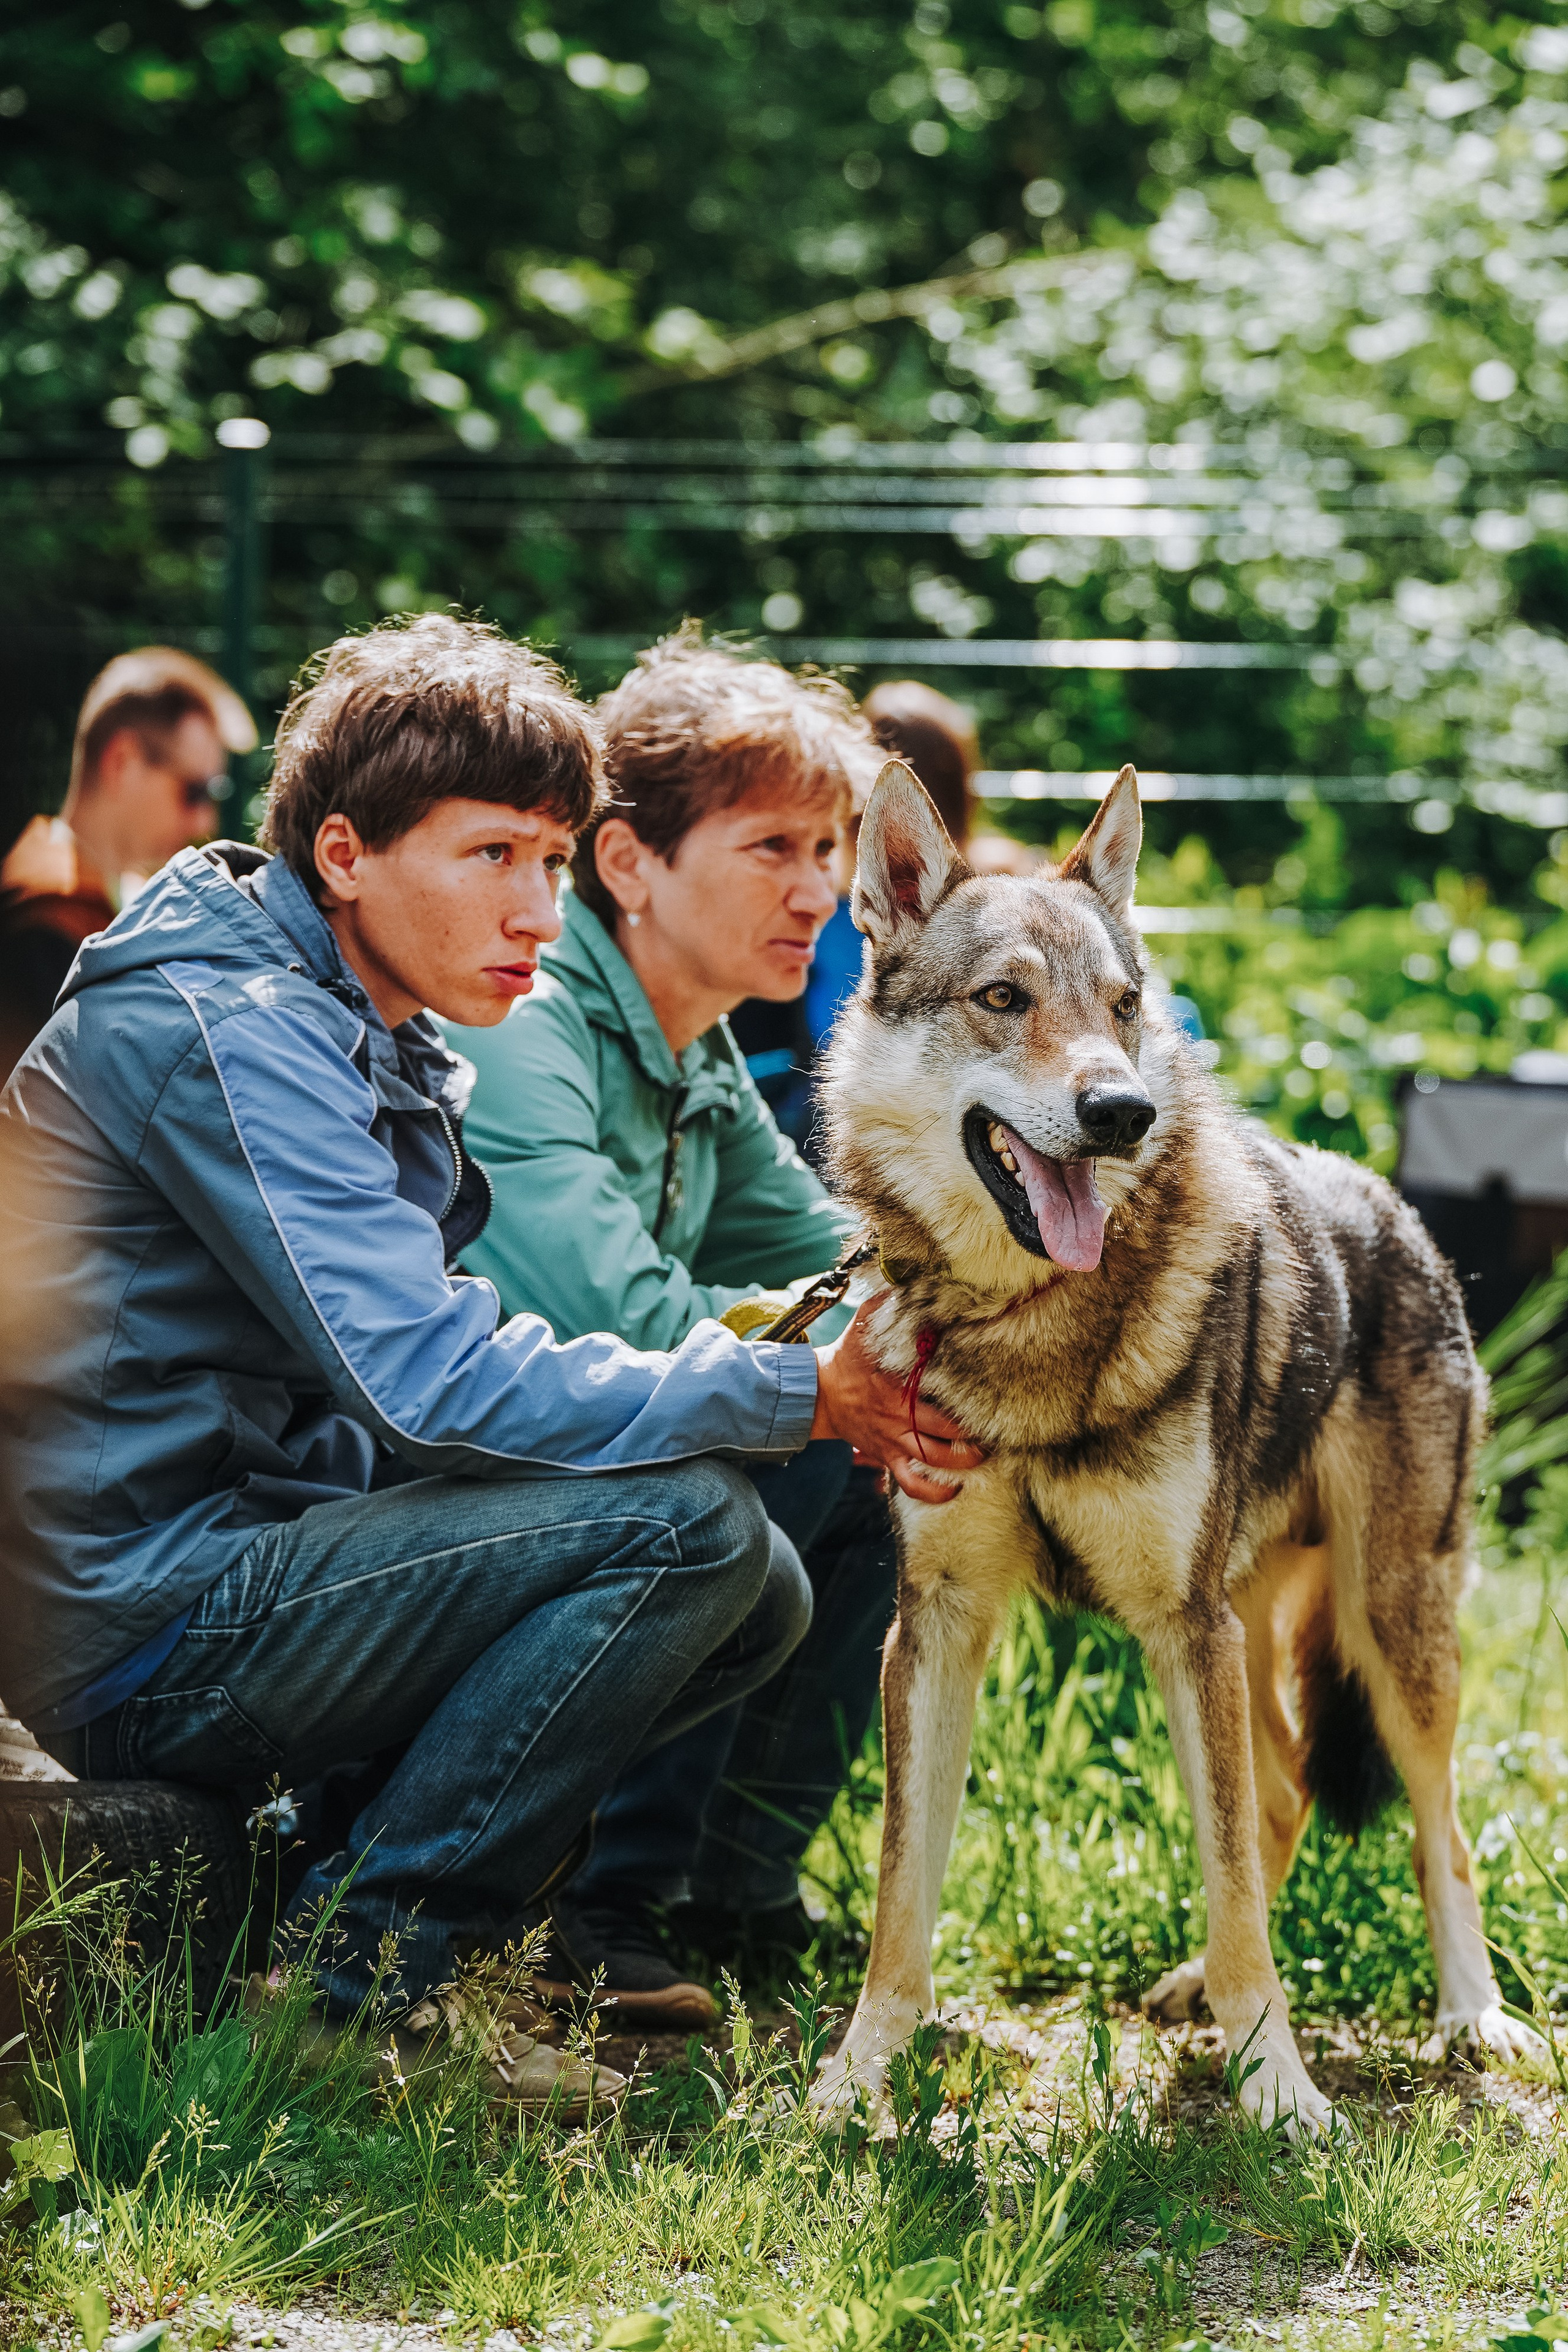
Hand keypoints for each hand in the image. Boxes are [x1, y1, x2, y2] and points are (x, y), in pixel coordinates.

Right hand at [810, 1297, 986, 1503]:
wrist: (821, 1392)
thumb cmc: (851, 1355)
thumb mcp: (866, 1321)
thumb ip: (890, 1301)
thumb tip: (910, 1276)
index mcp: (900, 1380)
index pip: (940, 1384)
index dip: (971, 1388)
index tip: (998, 1386)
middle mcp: (900, 1413)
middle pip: (946, 1428)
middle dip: (975, 1432)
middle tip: (1000, 1428)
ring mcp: (894, 1438)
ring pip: (934, 1458)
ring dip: (962, 1461)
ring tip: (984, 1457)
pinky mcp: (887, 1457)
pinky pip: (911, 1483)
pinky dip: (933, 1492)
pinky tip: (954, 1490)